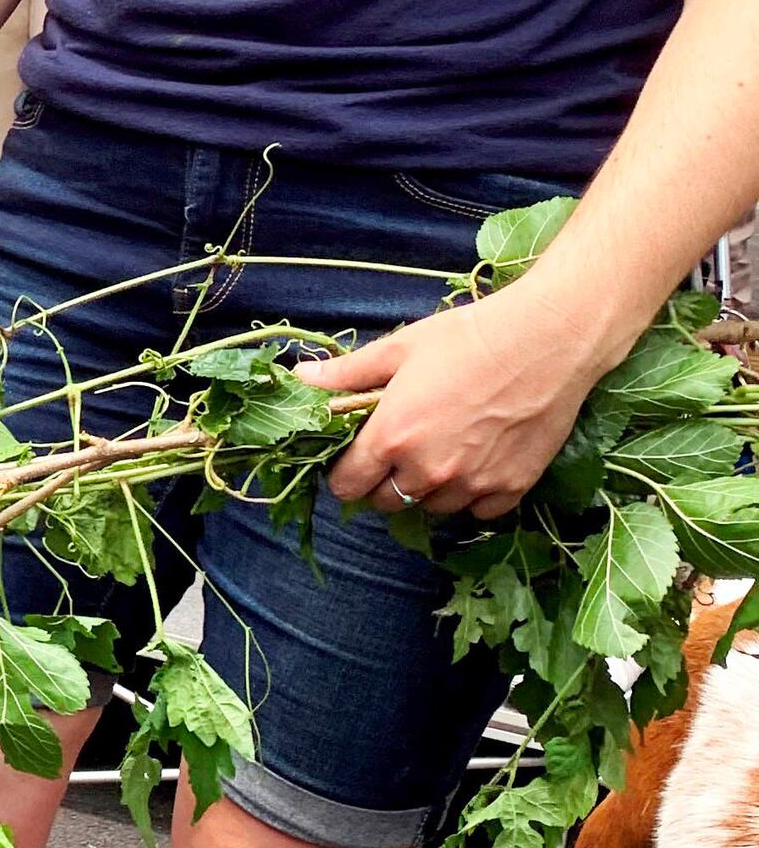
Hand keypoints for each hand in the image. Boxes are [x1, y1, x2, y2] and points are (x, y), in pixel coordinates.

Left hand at [301, 286, 601, 521]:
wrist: (547, 340)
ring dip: (428, 489)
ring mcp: (472, 485)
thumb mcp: (399, 348)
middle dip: (384, 482)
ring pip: (432, 508)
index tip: (353, 458)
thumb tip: (300, 378)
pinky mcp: (511, 489)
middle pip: (387, 502)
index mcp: (392, 438)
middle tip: (398, 451)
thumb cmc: (468, 337)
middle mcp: (429, 471)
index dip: (344, 474)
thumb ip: (346, 374)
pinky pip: (478, 511)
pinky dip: (472, 494)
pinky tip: (477, 460)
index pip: (347, 486)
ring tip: (440, 450)